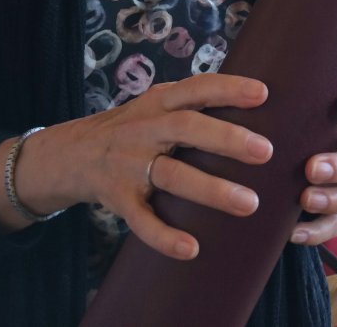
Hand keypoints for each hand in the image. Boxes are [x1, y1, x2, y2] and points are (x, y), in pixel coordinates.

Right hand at [3, 74, 272, 259]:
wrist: (70, 153)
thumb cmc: (132, 126)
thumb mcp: (155, 103)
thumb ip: (191, 102)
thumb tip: (255, 99)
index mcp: (157, 101)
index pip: (195, 88)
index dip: (228, 89)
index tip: (263, 94)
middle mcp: (144, 128)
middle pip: (186, 128)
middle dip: (226, 139)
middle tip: (265, 151)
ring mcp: (129, 163)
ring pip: (171, 175)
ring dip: (210, 189)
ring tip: (249, 203)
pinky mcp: (117, 197)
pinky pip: (141, 220)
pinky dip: (164, 236)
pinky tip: (191, 248)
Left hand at [289, 89, 336, 245]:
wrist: (282, 162)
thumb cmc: (287, 127)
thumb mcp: (291, 111)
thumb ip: (286, 102)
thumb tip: (249, 87)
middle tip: (312, 168)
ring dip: (334, 199)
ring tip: (306, 200)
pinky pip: (335, 226)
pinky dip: (316, 231)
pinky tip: (293, 232)